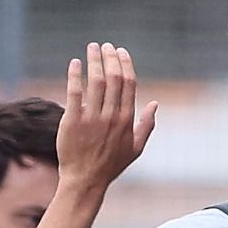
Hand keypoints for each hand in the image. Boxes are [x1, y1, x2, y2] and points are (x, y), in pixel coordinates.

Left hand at [56, 42, 158, 191]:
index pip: (129, 83)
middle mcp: (111, 116)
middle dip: (110, 57)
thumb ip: (147, 125)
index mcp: (126, 119)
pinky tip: (74, 64)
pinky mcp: (72, 121)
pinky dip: (74, 75)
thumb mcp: (135, 149)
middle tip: (104, 45)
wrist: (85, 181)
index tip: (120, 51)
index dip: (125, 64)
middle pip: (113, 78)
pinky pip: (74, 92)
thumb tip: (155, 104)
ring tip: (91, 48)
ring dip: (94, 61)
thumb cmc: (110, 166)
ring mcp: (92, 118)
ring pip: (95, 81)